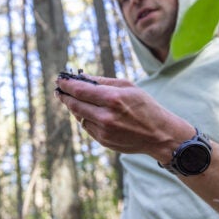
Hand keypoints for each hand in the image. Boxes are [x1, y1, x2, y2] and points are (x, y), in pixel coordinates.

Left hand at [55, 75, 194, 162]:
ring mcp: (104, 131)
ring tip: (73, 99)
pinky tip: (88, 112)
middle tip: (59, 90)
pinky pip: (87, 127)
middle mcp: (106, 117)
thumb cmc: (145, 106)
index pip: (80, 90)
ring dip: (74, 107)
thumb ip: (103, 82)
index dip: (67, 85)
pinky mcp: (104, 141)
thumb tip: (82, 77)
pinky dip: (85, 118)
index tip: (59, 80)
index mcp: (113, 99)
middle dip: (64, 96)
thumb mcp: (128, 87)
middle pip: (75, 105)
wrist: (159, 134)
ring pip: (79, 117)